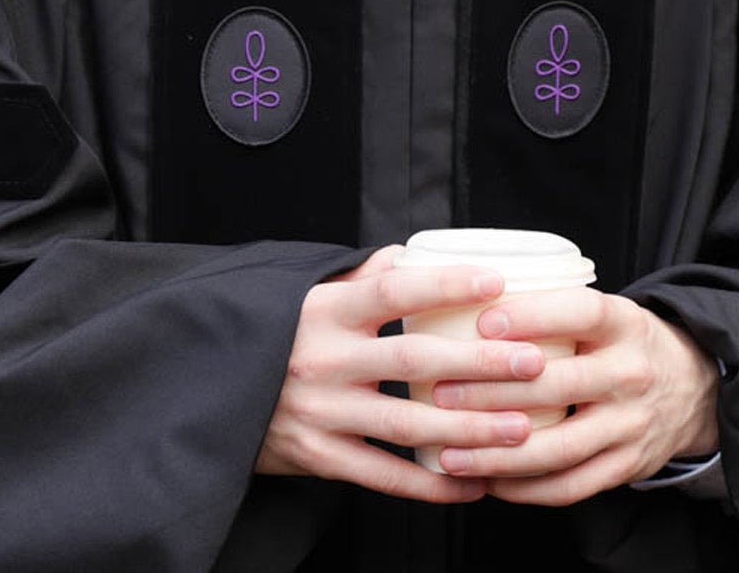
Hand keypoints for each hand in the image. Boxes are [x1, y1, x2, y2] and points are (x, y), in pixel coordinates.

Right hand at [257, 245, 550, 503]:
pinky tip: (475, 483)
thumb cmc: (273, 338)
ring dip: (470, 429)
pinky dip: (432, 485)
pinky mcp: (316, 457)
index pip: (393, 290)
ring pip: (407, 424)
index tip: (497, 283)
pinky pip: (384, 476)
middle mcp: (322, 359)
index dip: (445, 284)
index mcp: (323, 310)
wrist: (204, 394)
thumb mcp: (305, 296)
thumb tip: (413, 252)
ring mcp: (319, 412)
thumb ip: (360, 277)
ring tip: (522, 429)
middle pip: (413, 359)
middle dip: (481, 362)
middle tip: (534, 363)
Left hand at [428, 289, 719, 505]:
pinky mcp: (628, 465)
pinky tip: (489, 480)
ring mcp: (632, 424)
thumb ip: (555, 309)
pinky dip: (525, 488)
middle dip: (492, 393)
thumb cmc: (624, 345)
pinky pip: (571, 485)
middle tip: (441, 394)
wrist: (695, 387)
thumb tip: (466, 302)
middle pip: (558, 385)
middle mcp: (632, 373)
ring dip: (499, 454)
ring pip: (559, 447)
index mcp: (625, 324)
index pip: (580, 312)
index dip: (532, 317)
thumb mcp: (607, 314)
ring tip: (451, 453)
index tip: (483, 324)